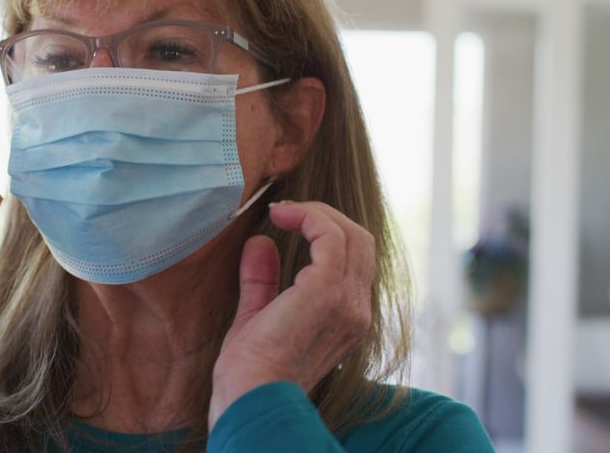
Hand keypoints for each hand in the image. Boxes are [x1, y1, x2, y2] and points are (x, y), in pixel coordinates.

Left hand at [208, 201, 374, 429]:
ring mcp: (347, 302)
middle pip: (360, 241)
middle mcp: (357, 310)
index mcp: (347, 319)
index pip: (354, 261)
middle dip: (324, 216)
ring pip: (350, 234)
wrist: (251, 399)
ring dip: (315, 213)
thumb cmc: (249, 372)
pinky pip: (331, 236)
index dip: (324, 232)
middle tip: (284, 211)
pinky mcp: (327, 292)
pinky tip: (281, 216)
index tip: (285, 220)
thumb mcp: (256, 316)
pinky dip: (309, 217)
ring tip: (282, 210)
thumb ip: (262, 280)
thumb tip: (260, 242)